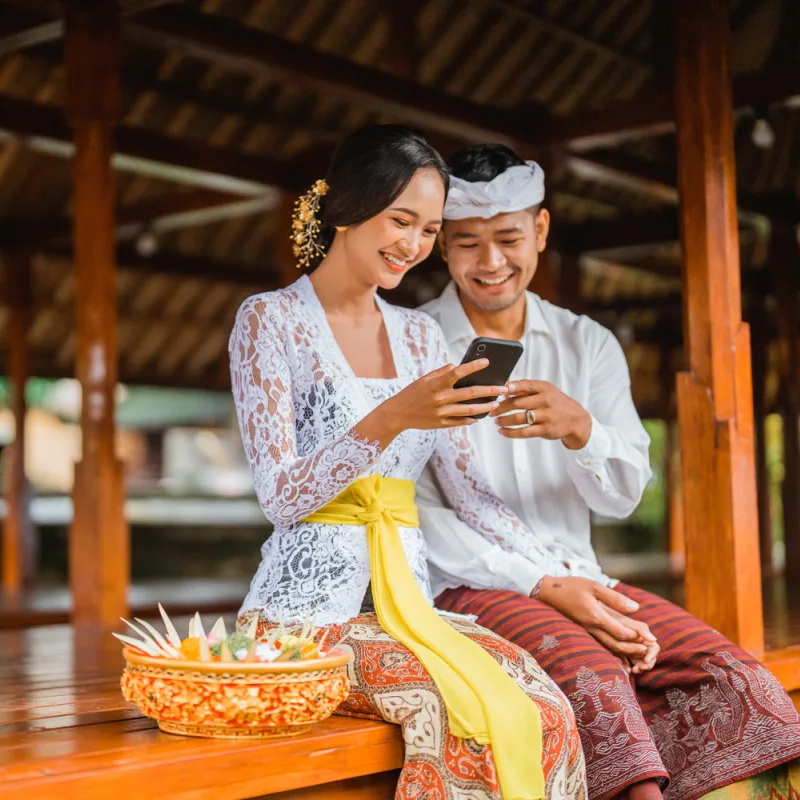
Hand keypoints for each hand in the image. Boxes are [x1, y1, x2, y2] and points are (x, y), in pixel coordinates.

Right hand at [378, 359, 507, 434]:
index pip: (458, 372)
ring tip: (497, 403)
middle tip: (505, 388)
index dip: (474, 366)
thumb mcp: (424, 379)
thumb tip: (456, 366)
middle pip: (471, 393)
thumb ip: (441, 372)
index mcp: (436, 383)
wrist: (398, 414)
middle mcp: (441, 398)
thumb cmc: (412, 393)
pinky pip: (461, 421)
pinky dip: (472, 418)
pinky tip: (480, 416)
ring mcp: (442, 412)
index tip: (487, 362)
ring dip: (486, 406)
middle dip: (490, 390)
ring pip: (470, 409)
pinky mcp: (441, 424)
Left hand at [490, 380, 591, 449]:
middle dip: (501, 407)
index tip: (499, 389)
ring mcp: (546, 416)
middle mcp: (545, 401)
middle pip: (518, 403)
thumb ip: (527, 388)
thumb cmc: (556, 402)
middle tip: (491, 409)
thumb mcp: (546, 390)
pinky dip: (510, 432)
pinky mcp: (545, 430)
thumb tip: (505, 387)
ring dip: (504, 420)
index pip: (526, 385)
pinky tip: (502, 431)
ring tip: (496, 421)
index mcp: (544, 388)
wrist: (576, 419)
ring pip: (519, 418)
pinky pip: (524, 432)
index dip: (512, 387)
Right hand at [536, 576, 657, 663]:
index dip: (638, 636)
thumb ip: (615, 598)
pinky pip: (603, 645)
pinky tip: (624, 650)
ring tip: (641, 653)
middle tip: (650, 651)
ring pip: (609, 649)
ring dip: (627, 653)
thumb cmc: (572, 586)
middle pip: (617, 646)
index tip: (651, 637)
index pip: (621, 632)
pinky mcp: (585, 632)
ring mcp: (587, 632)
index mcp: (596, 617)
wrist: (549, 592)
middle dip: (635, 650)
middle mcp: (592, 628)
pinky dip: (615, 651)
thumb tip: (636, 608)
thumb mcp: (594, 586)